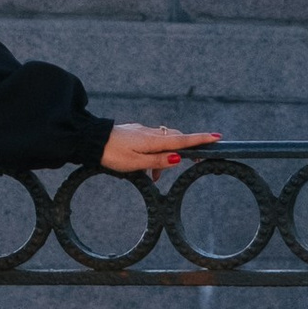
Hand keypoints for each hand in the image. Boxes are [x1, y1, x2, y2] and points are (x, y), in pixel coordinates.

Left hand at [101, 123, 219, 179]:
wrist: (89, 140)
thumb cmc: (111, 154)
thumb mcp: (135, 163)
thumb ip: (157, 161)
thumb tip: (178, 158)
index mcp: (152, 141)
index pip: (182, 140)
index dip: (200, 139)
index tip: (217, 137)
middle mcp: (149, 133)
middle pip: (175, 139)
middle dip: (183, 151)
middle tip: (188, 165)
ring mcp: (141, 131)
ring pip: (162, 143)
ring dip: (164, 158)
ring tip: (154, 177)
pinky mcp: (133, 133)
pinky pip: (151, 143)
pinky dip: (153, 154)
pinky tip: (145, 167)